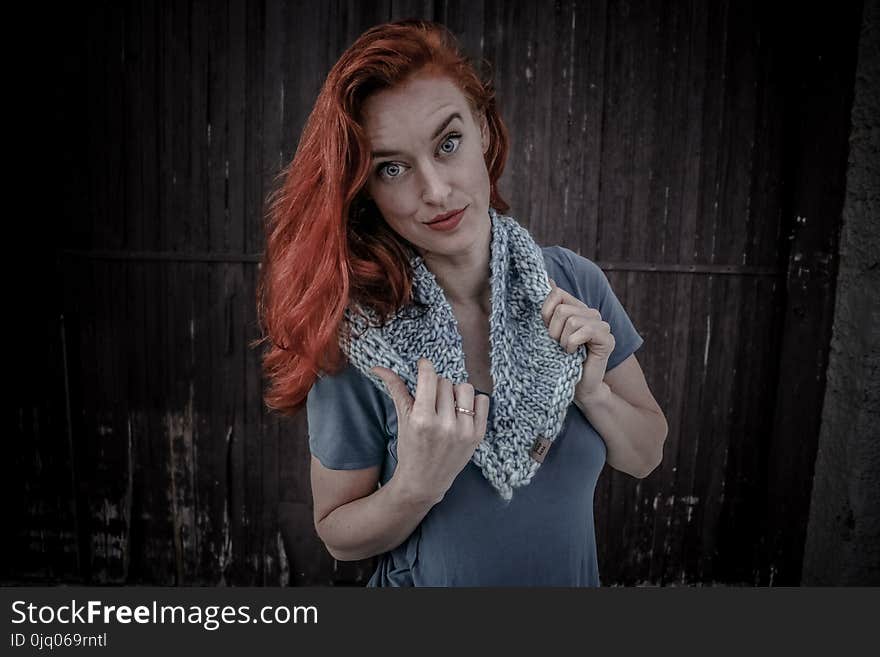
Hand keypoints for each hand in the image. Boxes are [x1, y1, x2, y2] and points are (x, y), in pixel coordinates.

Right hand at [370, 358, 489, 504]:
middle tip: (431, 400)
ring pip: (465, 388)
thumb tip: (379, 367)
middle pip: (445, 382)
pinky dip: (473, 402)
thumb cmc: (410, 448)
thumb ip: (396, 389)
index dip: (425, 366)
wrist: (425, 481)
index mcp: (422, 419)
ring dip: (455, 392)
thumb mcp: (402, 419)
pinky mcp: (478, 436)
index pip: (429, 378)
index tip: (423, 365)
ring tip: (447, 405)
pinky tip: (461, 411)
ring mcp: (464, 431)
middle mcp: (444, 425)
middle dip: (436, 387)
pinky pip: (482, 401)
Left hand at [541, 278, 615, 398]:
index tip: (545, 330)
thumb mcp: (548, 331)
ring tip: (565, 351)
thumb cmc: (559, 360)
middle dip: (552, 331)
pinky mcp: (607, 339)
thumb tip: (548, 279)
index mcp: (576, 308)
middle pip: (561, 309)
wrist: (575, 387)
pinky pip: (584, 331)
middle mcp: (591, 313)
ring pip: (571, 320)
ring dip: (562, 340)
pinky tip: (573, 354)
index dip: (545, 312)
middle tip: (557, 346)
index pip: (556, 293)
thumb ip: (550, 307)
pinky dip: (572, 344)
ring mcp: (601, 325)